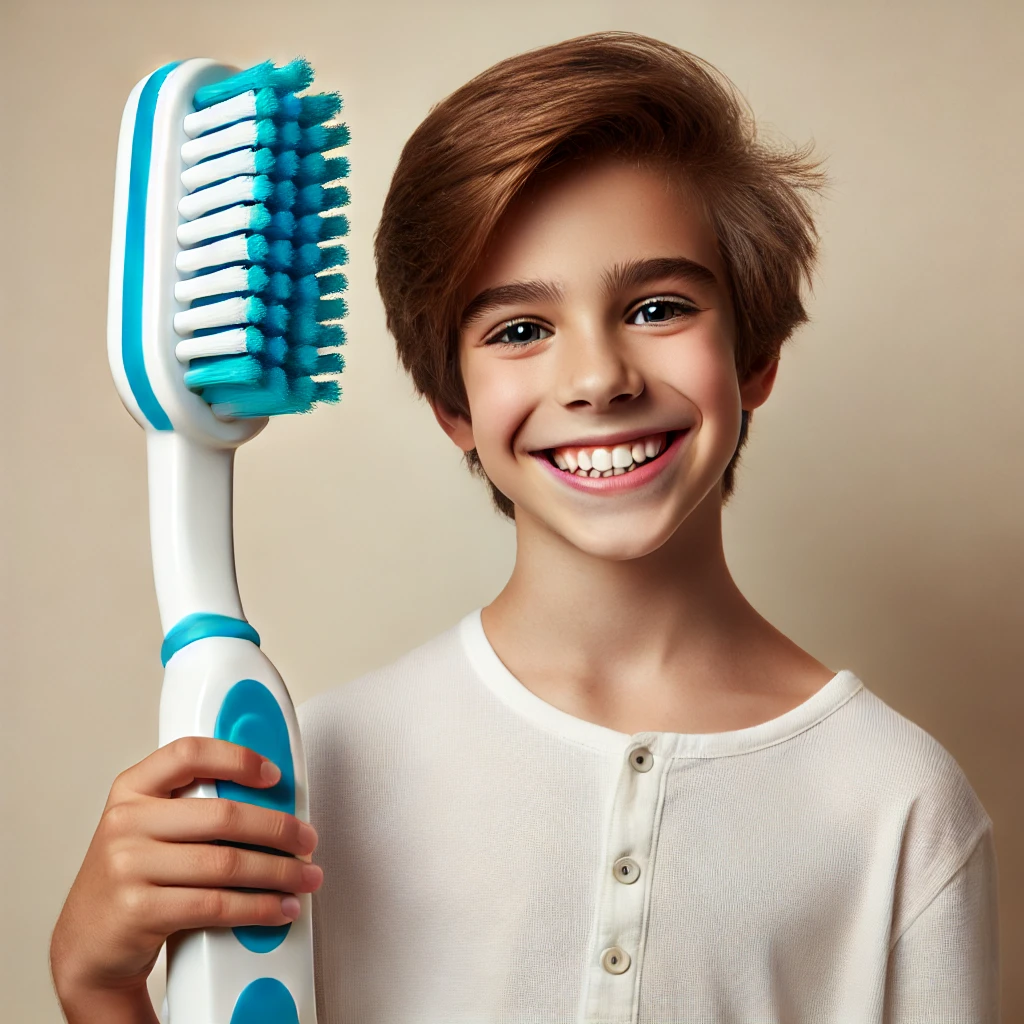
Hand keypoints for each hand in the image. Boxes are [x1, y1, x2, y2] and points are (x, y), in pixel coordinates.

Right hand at [50, 737, 321, 1013]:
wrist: (88, 944)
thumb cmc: (134, 876)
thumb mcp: (150, 827)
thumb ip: (193, 804)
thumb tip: (272, 799)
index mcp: (133, 789)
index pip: (189, 754)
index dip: (238, 758)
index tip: (274, 775)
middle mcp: (127, 822)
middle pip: (222, 815)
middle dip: (278, 828)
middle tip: (307, 839)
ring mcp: (129, 866)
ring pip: (226, 864)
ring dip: (278, 872)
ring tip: (305, 877)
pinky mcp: (139, 910)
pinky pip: (215, 904)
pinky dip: (258, 907)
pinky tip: (280, 908)